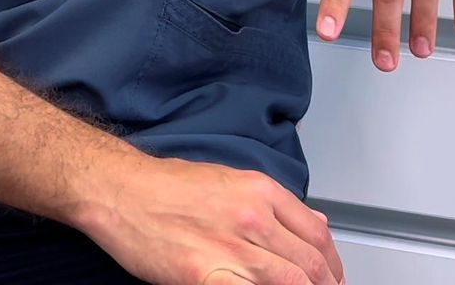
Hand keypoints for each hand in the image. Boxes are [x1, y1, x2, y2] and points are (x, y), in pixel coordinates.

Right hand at [81, 155, 344, 283]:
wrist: (121, 192)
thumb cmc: (167, 186)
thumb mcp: (229, 180)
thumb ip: (273, 204)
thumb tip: (314, 223)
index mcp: (260, 191)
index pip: (317, 235)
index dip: (333, 265)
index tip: (332, 278)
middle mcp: (253, 217)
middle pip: (311, 264)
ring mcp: (232, 248)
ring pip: (293, 282)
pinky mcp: (206, 276)